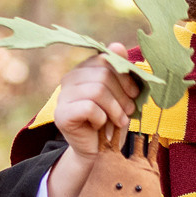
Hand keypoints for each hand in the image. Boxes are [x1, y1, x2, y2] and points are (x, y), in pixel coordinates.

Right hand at [43, 44, 139, 196]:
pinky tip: (100, 125)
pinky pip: (88, 108)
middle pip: (103, 75)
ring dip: (114, 109)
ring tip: (120, 121)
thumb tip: (117, 45)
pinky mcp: (61, 115)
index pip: (105, 60)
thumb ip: (120, 71)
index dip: (124, 76)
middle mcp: (69, 79)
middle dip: (122, 95)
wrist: (97, 151)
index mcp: (83, 69)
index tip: (134, 93)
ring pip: (97, 91)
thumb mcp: (120, 94)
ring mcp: (62, 97)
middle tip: (129, 111)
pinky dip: (101, 118)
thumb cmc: (111, 120)